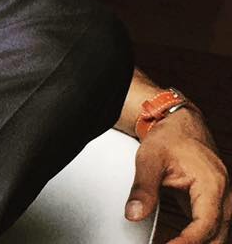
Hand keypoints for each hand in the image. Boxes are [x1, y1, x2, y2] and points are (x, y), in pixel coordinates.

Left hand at [126, 108, 230, 243]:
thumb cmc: (170, 137)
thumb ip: (143, 188)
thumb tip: (134, 213)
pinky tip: (179, 242)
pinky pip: (213, 228)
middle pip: (217, 237)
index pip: (204, 225)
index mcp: (212, 184)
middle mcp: (225, 196)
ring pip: (219, 236)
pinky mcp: (217, 204)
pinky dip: (199, 239)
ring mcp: (224, 201)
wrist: (181, 123)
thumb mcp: (150, 158)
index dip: (187, 242)